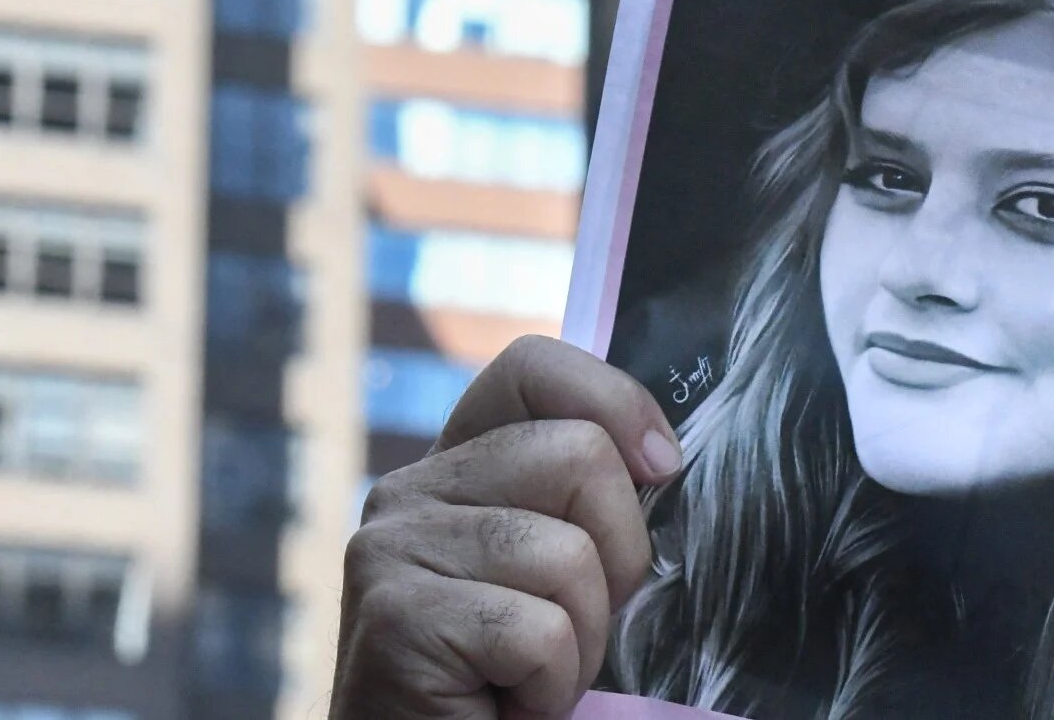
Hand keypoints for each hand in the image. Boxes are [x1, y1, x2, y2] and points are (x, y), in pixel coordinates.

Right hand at [330, 336, 680, 719]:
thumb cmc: (509, 680)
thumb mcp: (557, 571)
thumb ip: (582, 502)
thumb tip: (662, 455)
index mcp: (455, 466)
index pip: (533, 367)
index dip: (616, 402)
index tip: (660, 467)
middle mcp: (409, 490)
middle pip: (579, 454)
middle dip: (617, 555)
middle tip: (571, 626)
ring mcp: (391, 549)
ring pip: (567, 553)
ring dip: (582, 641)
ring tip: (531, 677)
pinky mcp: (394, 618)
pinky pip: (538, 632)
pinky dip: (551, 688)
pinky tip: (504, 706)